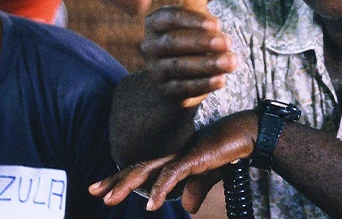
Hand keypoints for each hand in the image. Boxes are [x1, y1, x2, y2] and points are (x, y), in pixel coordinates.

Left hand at [90, 110, 257, 211]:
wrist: (248, 134)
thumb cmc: (228, 151)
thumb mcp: (209, 176)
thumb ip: (196, 189)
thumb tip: (188, 207)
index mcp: (173, 158)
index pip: (141, 169)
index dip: (120, 179)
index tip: (101, 190)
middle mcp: (173, 155)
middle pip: (137, 168)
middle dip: (114, 181)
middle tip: (93, 192)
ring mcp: (182, 155)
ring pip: (148, 171)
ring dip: (126, 185)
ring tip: (110, 200)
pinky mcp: (194, 157)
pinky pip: (172, 174)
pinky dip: (160, 190)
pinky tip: (151, 204)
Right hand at [142, 0, 237, 106]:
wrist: (180, 75)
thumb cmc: (190, 37)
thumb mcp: (193, 19)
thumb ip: (193, 0)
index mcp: (154, 24)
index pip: (169, 19)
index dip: (193, 20)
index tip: (218, 23)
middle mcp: (150, 47)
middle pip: (174, 44)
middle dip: (203, 43)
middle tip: (228, 42)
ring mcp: (156, 71)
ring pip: (180, 67)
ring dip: (208, 65)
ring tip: (232, 62)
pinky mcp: (167, 92)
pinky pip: (184, 88)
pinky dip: (203, 85)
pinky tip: (222, 80)